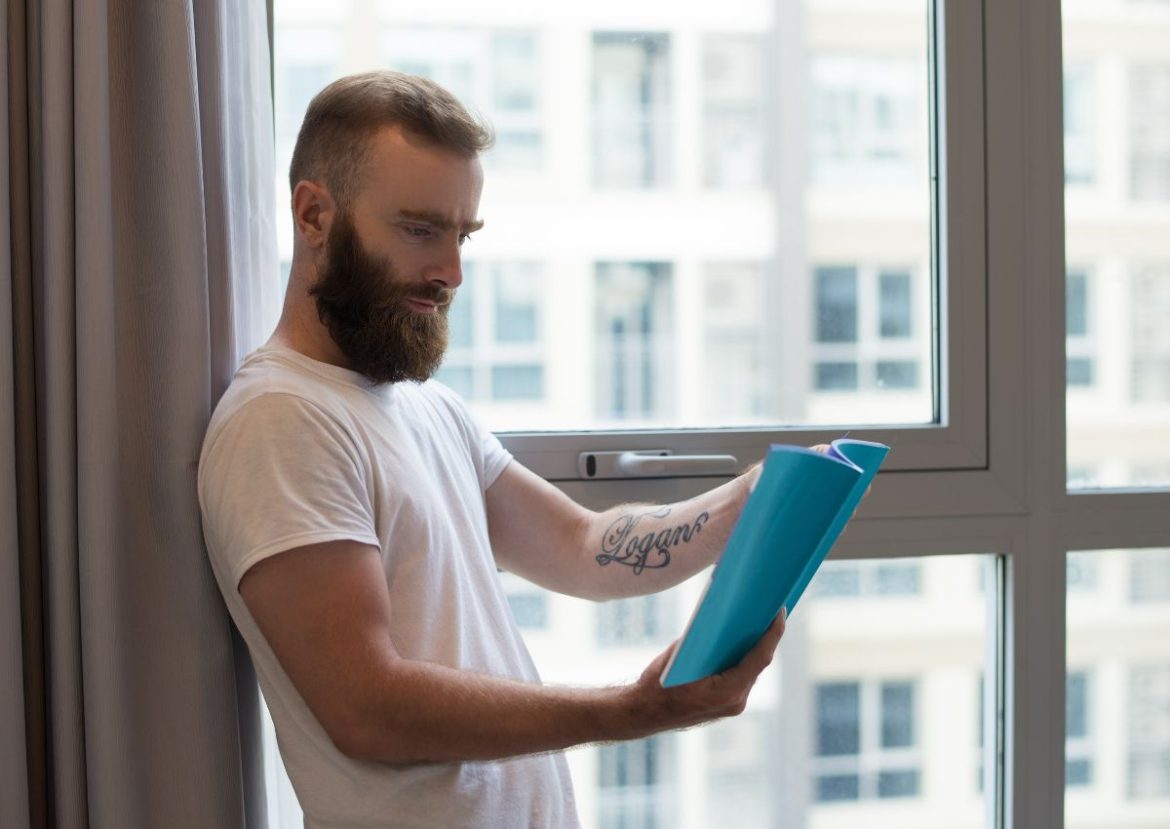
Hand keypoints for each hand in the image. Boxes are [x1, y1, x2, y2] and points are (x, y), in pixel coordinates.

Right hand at [623, 609, 786, 732]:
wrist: (642, 714)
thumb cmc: (657, 685)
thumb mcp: (679, 654)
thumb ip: (704, 641)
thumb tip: (724, 621)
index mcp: (728, 691)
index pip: (760, 658)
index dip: (773, 632)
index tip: (779, 611)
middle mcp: (736, 701)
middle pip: (759, 663)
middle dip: (765, 636)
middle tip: (769, 609)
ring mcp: (733, 706)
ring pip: (751, 671)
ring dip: (754, 649)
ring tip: (757, 622)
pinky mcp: (726, 705)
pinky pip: (741, 678)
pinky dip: (742, 660)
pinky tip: (740, 643)